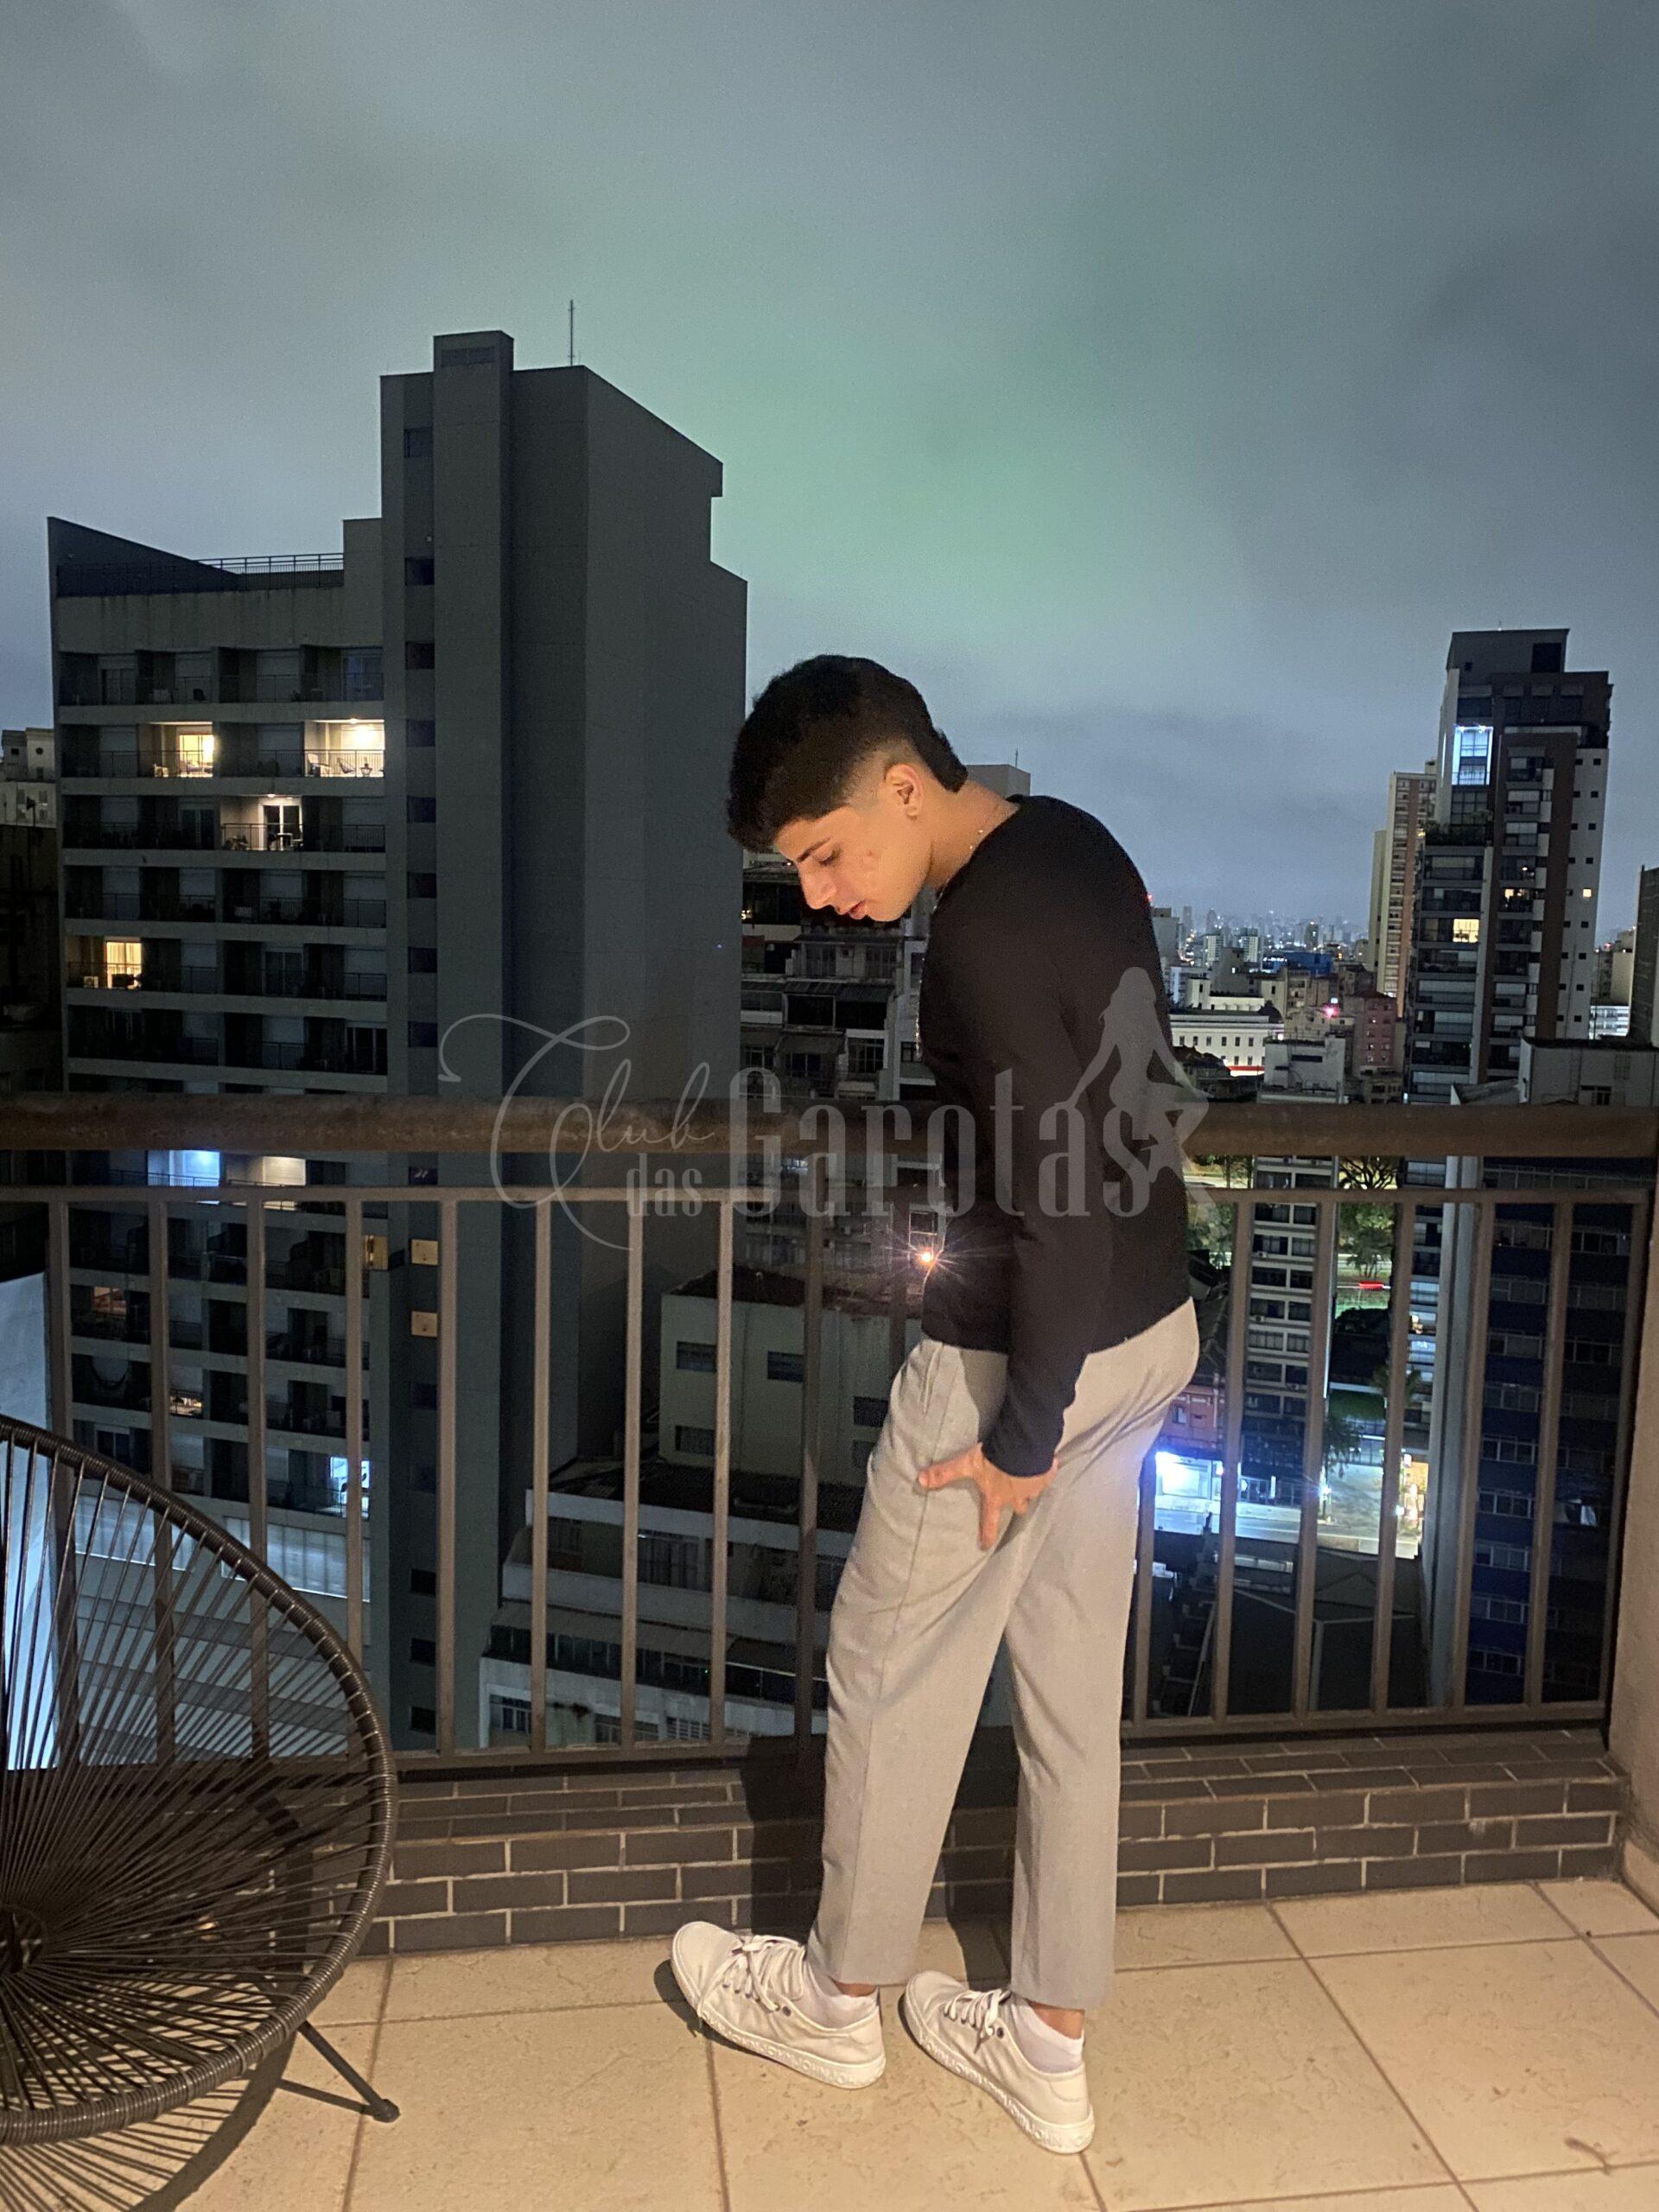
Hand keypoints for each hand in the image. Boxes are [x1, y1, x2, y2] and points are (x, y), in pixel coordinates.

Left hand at [917, 1440, 1056, 1548]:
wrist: (1022, 1446)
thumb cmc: (993, 1459)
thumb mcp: (967, 1464)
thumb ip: (945, 1473)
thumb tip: (920, 1480)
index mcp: (996, 1497)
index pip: (990, 1521)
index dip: (988, 1534)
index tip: (986, 1544)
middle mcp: (1016, 1497)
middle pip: (1019, 1508)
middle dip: (1017, 1506)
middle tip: (1015, 1502)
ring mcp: (1033, 1487)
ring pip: (1033, 1493)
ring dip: (1030, 1487)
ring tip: (1030, 1478)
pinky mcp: (1046, 1474)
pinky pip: (1046, 1475)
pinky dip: (1045, 1470)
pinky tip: (1045, 1463)